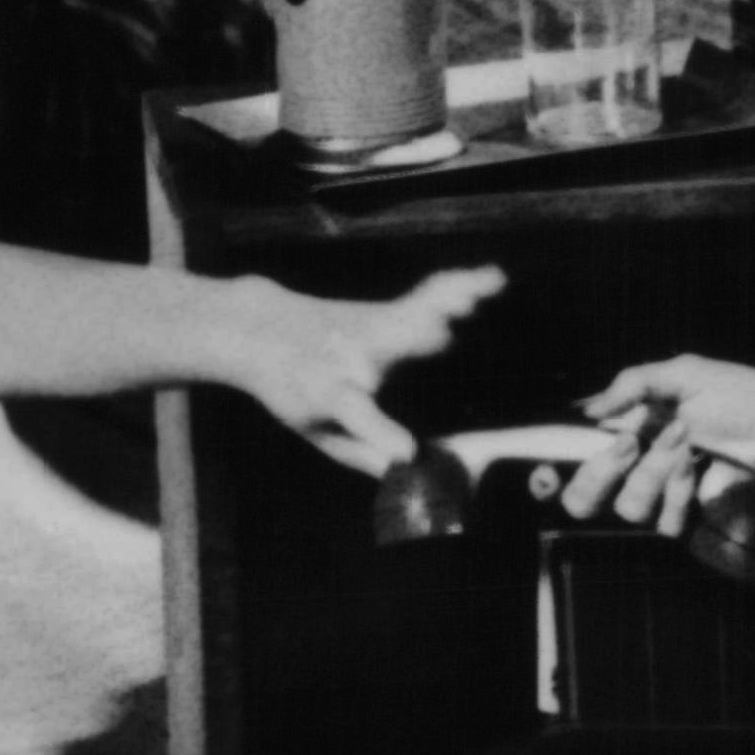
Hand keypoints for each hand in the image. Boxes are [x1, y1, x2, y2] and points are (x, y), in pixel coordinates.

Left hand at [215, 263, 501, 472]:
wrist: (261, 329)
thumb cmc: (291, 390)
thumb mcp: (314, 431)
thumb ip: (360, 454)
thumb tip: (406, 476)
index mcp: (332, 392)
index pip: (358, 415)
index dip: (381, 435)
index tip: (406, 454)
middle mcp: (355, 355)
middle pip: (388, 344)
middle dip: (412, 340)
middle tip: (442, 333)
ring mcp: (373, 327)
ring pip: (416, 311)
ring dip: (448, 302)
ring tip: (487, 291)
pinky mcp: (388, 310)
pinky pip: (429, 295)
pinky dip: (460, 285)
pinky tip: (494, 278)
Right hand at [560, 354, 754, 535]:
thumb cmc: (748, 400)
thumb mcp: (687, 375)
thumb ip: (634, 385)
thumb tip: (589, 408)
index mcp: (630, 430)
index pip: (572, 459)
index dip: (547, 472)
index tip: (545, 469)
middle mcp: (638, 469)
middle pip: (582, 499)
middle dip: (595, 473)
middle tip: (627, 444)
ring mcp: (665, 499)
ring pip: (624, 508)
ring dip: (651, 472)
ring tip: (686, 444)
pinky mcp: (692, 523)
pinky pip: (662, 522)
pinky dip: (677, 489)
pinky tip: (699, 468)